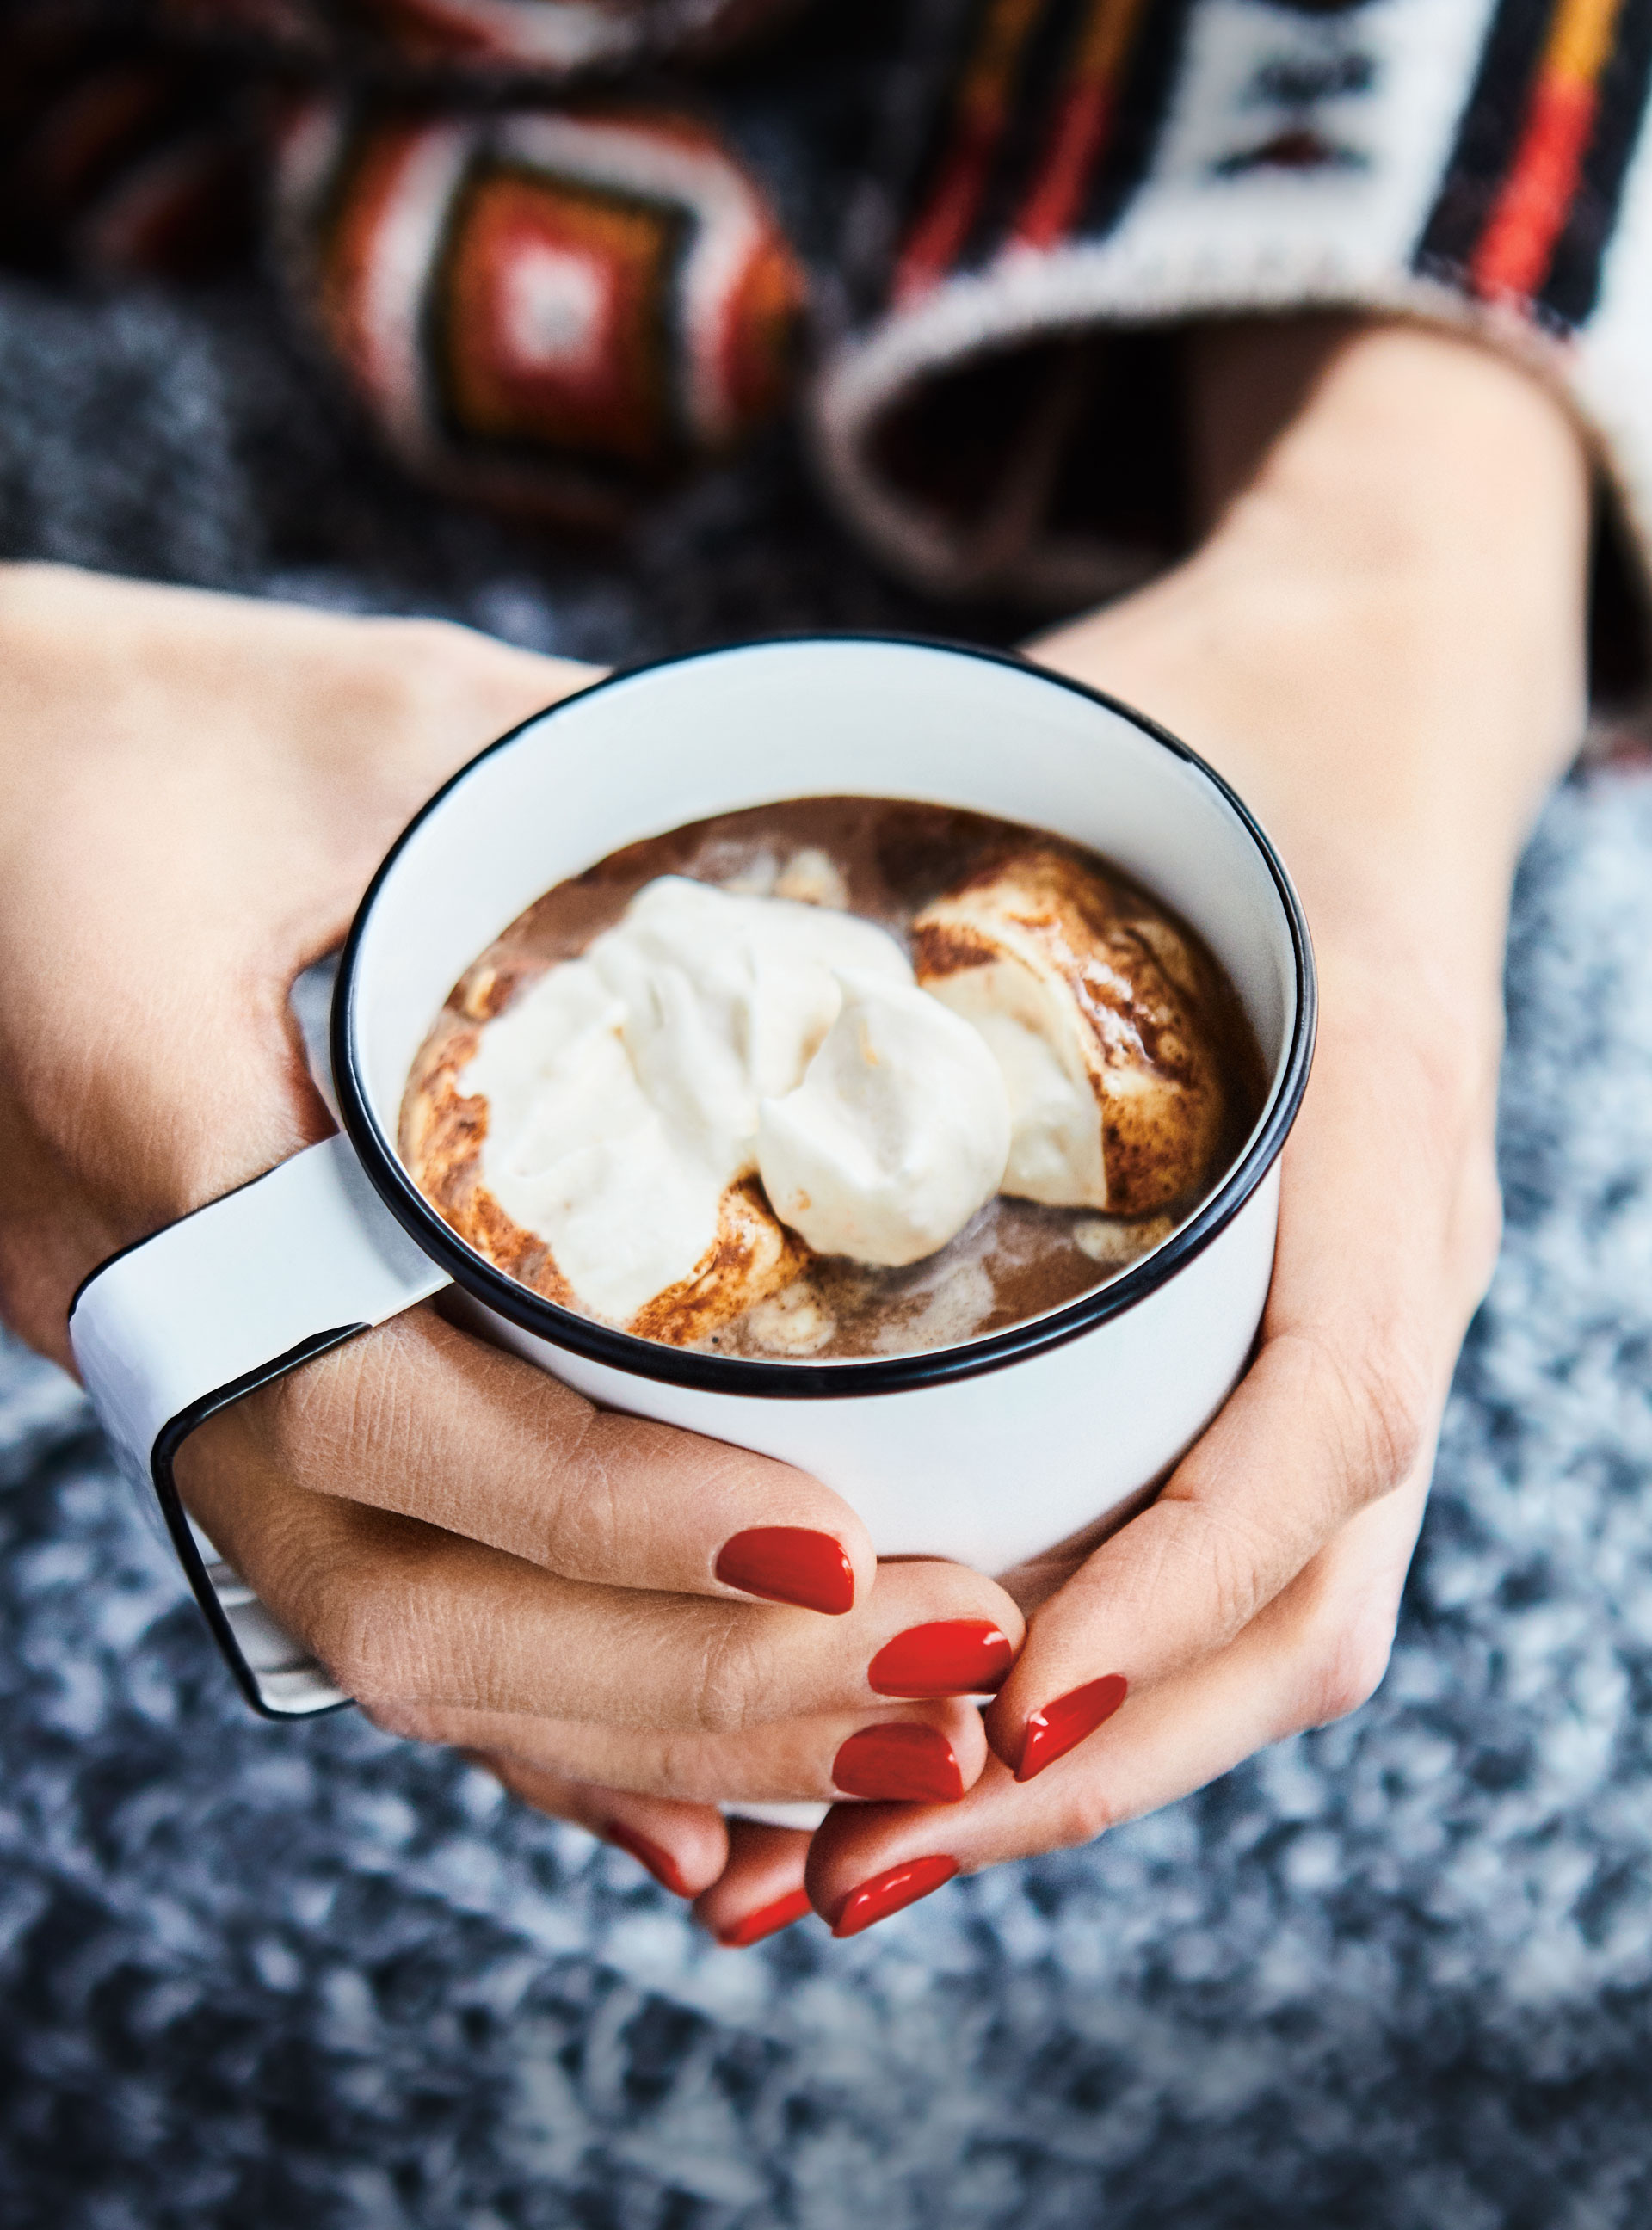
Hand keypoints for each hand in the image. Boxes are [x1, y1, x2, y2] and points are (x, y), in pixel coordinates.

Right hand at [0, 565, 1021, 1895]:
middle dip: (682, 1672)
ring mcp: (178, 1387)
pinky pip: (378, 1603)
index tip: (826, 1538)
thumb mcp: (364, 714)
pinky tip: (702, 1802)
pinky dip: (541, 1720)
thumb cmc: (118, 727)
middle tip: (942, 1664)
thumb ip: (577, 779)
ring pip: (395, 1642)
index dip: (601, 1505)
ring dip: (646, 1724)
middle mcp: (153, 1322)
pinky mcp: (226, 1400)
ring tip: (888, 1737)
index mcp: (162, 1148)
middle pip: (401, 1594)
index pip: (375, 1396)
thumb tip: (826, 825)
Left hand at [690, 322, 1591, 1942]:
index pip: (1329, 1416)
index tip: (1005, 1687)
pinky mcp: (1296, 1345)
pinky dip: (1110, 1677)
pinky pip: (1243, 1559)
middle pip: (1309, 1599)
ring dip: (1091, 1767)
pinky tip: (937, 1728)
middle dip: (1097, 1758)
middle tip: (856, 1850)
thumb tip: (605, 917)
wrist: (1370, 699)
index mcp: (1371, 1134)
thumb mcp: (1098, 777)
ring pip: (1283, 1622)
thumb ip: (919, 875)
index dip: (1179, 1578)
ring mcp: (1363, 1321)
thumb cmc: (1219, 739)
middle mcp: (1394, 1267)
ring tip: (858, 1849)